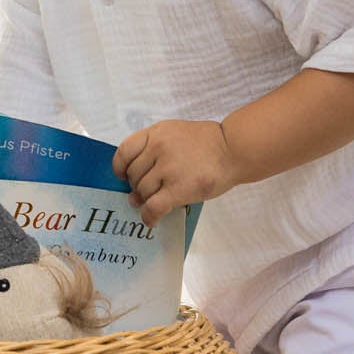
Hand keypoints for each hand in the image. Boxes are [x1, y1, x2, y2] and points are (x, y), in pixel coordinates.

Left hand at [112, 119, 240, 225]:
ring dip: (147, 200)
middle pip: (134, 175)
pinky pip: (153, 206)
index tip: (123, 176)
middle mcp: (158, 148)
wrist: (233, 149)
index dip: (120, 167)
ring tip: (159, 201)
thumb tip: (132, 193)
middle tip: (151, 191)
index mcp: (156, 133)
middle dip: (139, 186)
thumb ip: (154, 153)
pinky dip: (149, 216)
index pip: (124, 152)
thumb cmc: (207, 143)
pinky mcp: (178, 188)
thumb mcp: (175, 134)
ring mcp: (168, 168)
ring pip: (143, 191)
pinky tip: (152, 220)